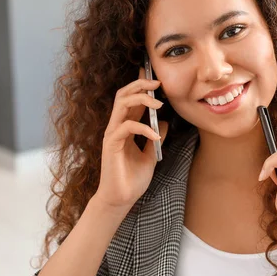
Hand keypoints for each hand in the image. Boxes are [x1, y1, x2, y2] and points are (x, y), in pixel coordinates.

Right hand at [96, 67, 168, 209]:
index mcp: (126, 126)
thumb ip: (155, 137)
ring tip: (159, 104)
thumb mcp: (151, 154)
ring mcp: (112, 134)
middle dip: (140, 84)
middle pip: (124, 94)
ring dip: (141, 99)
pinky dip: (144, 128)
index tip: (155, 76)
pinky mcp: (111, 145)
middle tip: (158, 83)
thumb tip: (165, 123)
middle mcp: (117, 126)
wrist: (121, 199)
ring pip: (121, 104)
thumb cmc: (133, 179)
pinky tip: (156, 136)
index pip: (131, 98)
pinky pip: (126, 127)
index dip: (141, 84)